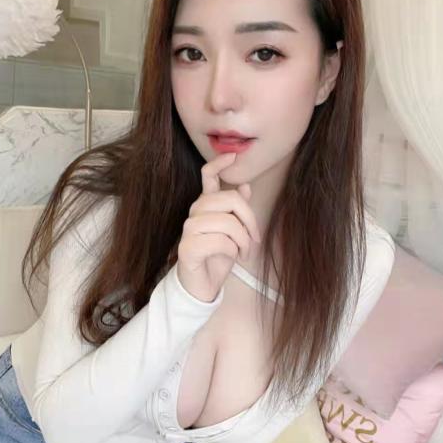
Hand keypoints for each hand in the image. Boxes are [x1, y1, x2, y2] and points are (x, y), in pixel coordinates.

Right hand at [177, 151, 261, 302]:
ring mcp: (189, 230)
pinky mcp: (188, 247)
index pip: (208, 176)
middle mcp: (195, 214)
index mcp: (206, 206)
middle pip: (229, 200)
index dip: (219, 163)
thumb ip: (237, 210)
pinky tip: (231, 258)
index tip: (233, 156)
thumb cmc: (217, 258)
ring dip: (243, 240)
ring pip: (227, 223)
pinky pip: (220, 241)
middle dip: (249, 220)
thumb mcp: (234, 232)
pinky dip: (232, 251)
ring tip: (244, 252)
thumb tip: (245, 186)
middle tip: (254, 239)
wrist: (202, 286)